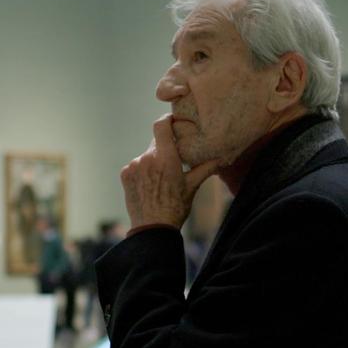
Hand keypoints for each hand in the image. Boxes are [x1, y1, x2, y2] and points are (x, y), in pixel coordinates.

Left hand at [119, 114, 220, 229]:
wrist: (152, 228)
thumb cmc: (175, 208)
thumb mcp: (193, 187)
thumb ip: (206, 168)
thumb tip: (221, 157)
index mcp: (166, 158)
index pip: (161, 125)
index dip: (167, 120)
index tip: (172, 121)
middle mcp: (148, 158)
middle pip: (156, 142)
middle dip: (165, 149)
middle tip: (172, 163)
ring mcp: (134, 165)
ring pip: (146, 155)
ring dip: (153, 161)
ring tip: (161, 180)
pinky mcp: (125, 173)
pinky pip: (136, 165)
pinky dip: (143, 171)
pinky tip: (149, 185)